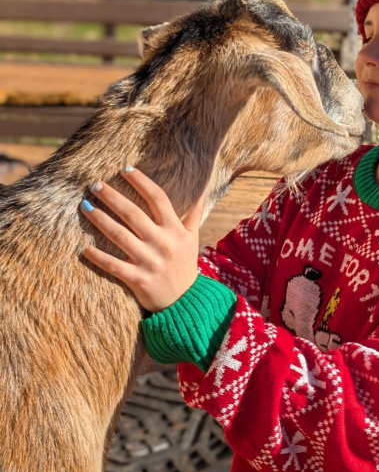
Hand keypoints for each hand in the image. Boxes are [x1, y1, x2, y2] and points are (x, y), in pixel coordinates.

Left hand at [80, 167, 201, 312]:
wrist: (185, 302)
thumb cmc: (185, 265)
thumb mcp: (192, 237)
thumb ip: (193, 212)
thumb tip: (200, 187)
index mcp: (175, 230)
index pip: (158, 199)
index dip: (141, 182)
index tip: (125, 169)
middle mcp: (162, 243)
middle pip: (133, 214)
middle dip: (112, 197)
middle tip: (95, 184)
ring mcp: (150, 261)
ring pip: (120, 236)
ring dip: (100, 219)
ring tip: (85, 206)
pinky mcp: (138, 279)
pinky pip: (114, 265)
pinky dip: (98, 256)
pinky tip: (84, 247)